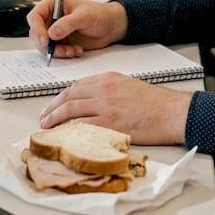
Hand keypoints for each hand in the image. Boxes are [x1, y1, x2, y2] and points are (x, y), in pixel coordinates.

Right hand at [26, 0, 127, 59]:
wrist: (111, 26)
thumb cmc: (100, 14)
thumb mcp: (84, 16)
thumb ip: (67, 24)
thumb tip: (52, 33)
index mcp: (53, 5)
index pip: (35, 16)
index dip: (37, 28)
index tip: (45, 39)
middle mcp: (52, 18)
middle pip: (37, 33)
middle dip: (46, 44)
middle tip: (58, 50)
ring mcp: (56, 31)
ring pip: (45, 45)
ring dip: (57, 51)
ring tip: (72, 51)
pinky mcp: (62, 42)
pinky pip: (56, 52)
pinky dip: (64, 54)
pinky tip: (77, 51)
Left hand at [39, 72, 192, 144]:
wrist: (171, 112)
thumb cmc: (155, 102)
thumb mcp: (127, 86)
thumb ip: (108, 90)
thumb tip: (91, 102)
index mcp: (107, 78)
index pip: (76, 86)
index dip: (61, 97)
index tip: (54, 105)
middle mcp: (103, 89)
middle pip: (68, 97)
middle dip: (52, 108)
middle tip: (44, 117)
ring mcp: (105, 105)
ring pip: (71, 110)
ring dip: (55, 119)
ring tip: (47, 127)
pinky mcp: (109, 122)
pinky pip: (82, 126)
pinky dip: (69, 130)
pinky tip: (63, 135)